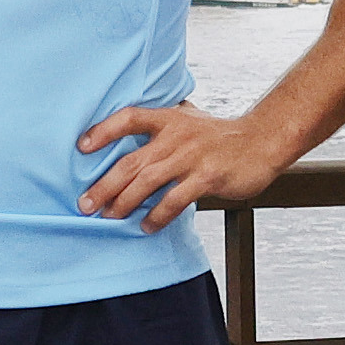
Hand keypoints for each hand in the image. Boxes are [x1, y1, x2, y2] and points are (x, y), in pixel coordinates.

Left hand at [76, 101, 300, 232]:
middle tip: (85, 204)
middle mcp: (177, 136)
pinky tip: (146, 226)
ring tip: (109, 217)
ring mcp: (192, 157)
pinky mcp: (207, 178)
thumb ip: (164, 123)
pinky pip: (174, 201)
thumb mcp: (191, 118)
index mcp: (170, 118)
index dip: (103, 131)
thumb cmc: (222, 135)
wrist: (263, 141)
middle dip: (104, 185)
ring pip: (147, 182)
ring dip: (124, 203)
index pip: (128, 118)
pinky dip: (157, 216)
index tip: (81, 147)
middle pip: (131, 161)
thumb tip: (133, 128)